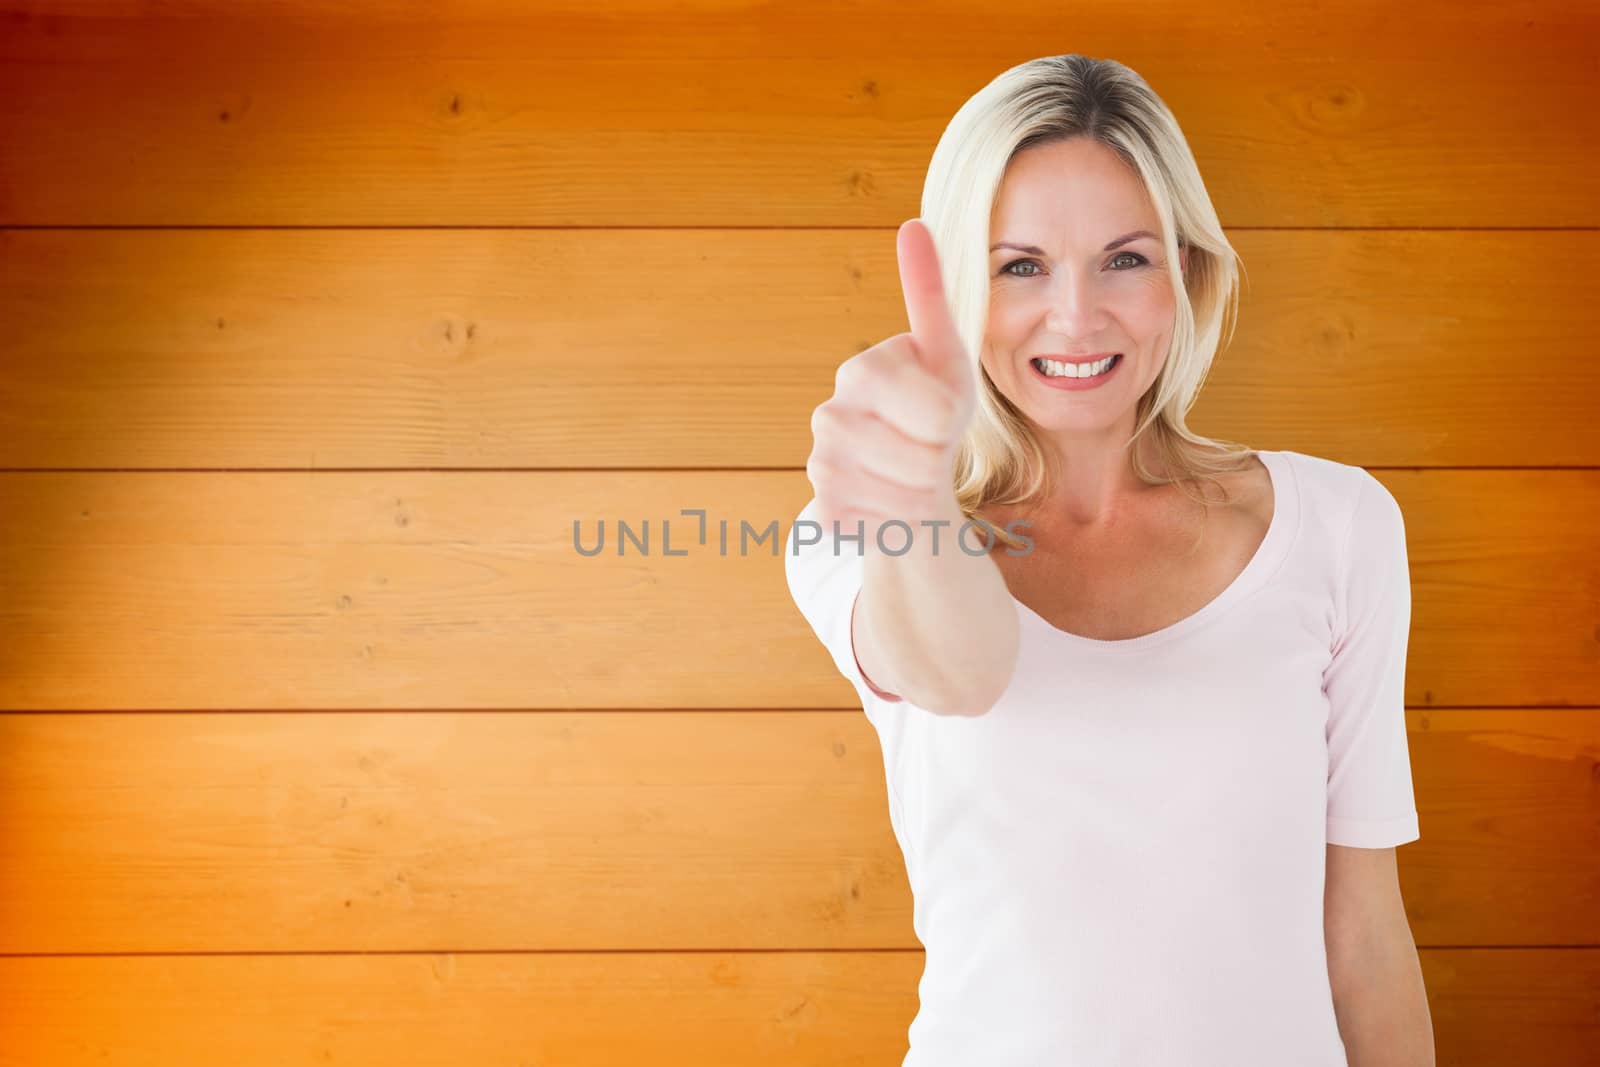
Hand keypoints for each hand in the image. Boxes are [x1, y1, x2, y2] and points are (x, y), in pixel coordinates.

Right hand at [804, 218, 977, 551]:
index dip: (948, 417)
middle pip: (919, 456)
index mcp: (862, 369)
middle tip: (931, 447)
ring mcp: (821, 464)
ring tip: (916, 472)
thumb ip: (929, 293)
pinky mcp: (825, 509)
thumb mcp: (946, 355)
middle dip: (940, 457)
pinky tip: (893, 498)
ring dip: (925, 490)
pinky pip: (885, 522)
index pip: (928, 407)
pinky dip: (903, 517)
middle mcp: (830, 414)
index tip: (945, 410)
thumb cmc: (935, 407)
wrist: (915, 472)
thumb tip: (912, 222)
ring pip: (902, 494)